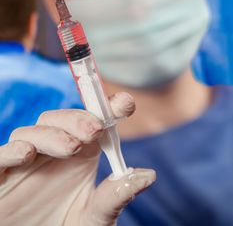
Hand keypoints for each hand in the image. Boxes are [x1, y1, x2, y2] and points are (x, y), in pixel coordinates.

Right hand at [0, 93, 155, 225]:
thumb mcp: (95, 217)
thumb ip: (115, 196)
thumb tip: (148, 175)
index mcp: (78, 152)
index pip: (90, 121)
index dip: (107, 108)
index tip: (125, 103)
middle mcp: (52, 151)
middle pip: (58, 119)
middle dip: (77, 119)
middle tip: (95, 130)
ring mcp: (25, 162)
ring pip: (31, 132)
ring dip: (52, 135)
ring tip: (72, 148)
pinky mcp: (2, 177)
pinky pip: (1, 156)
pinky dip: (11, 150)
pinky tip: (26, 153)